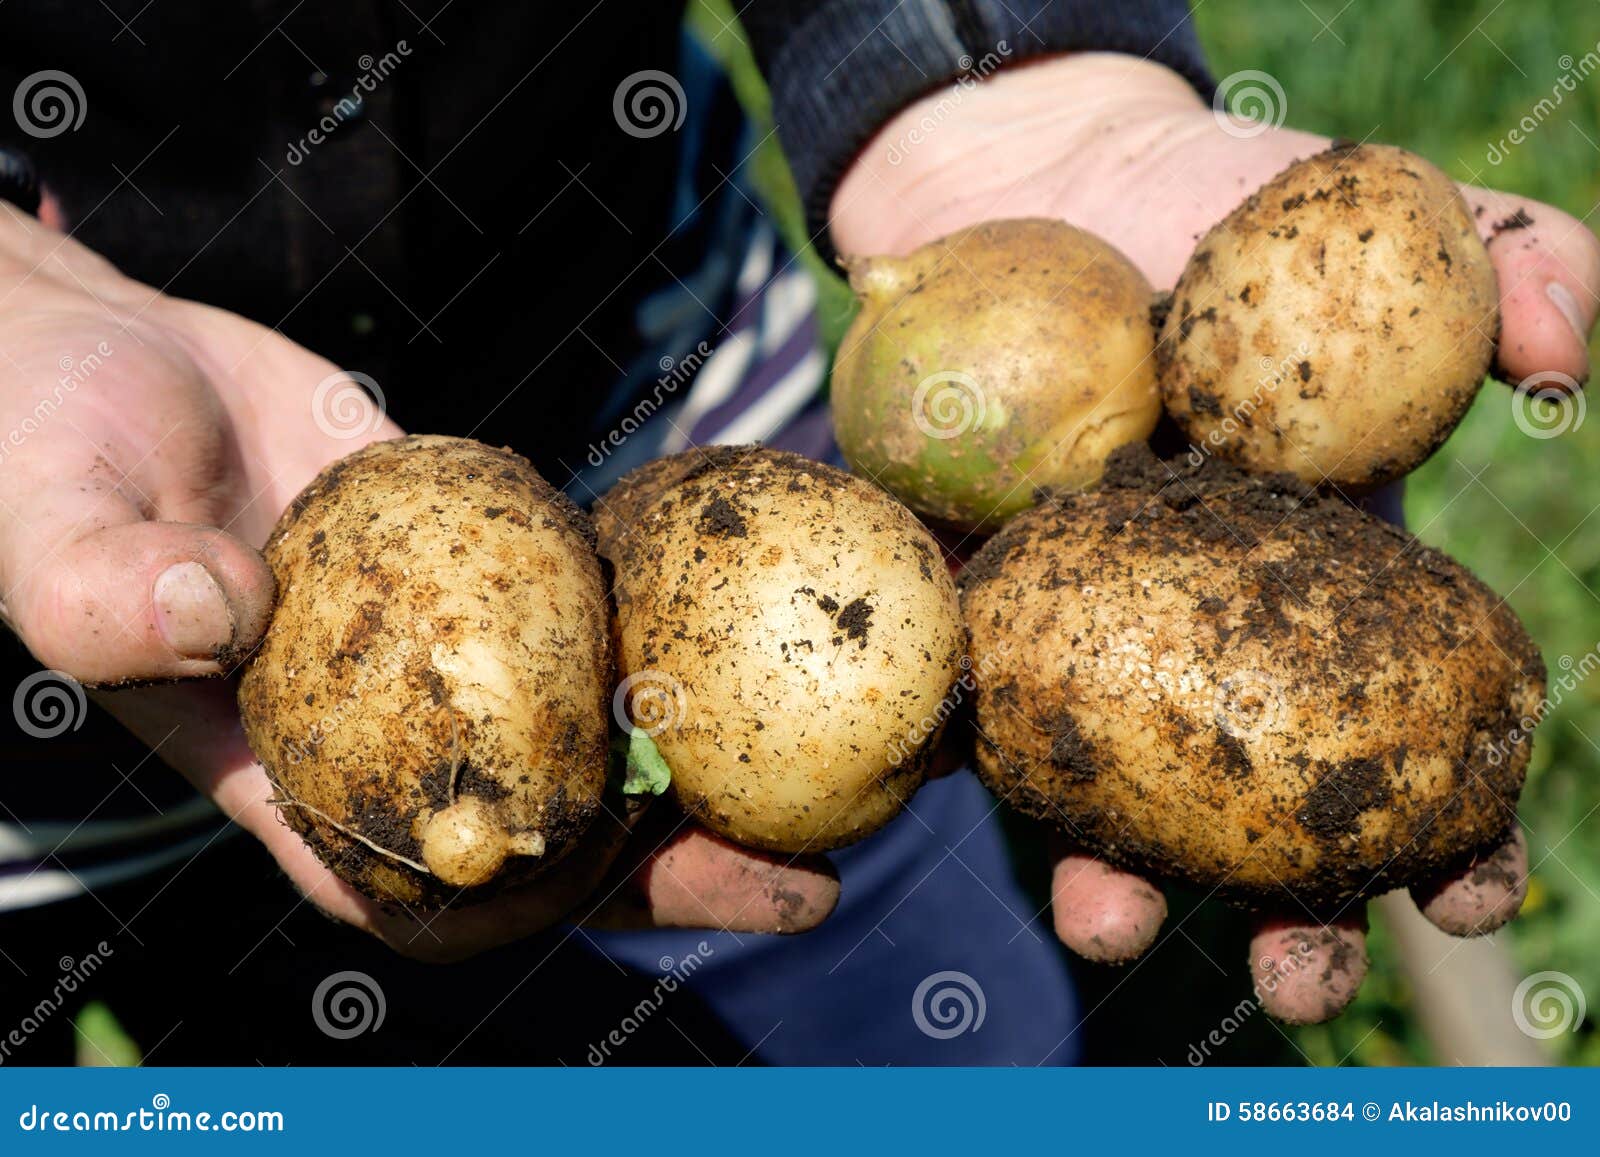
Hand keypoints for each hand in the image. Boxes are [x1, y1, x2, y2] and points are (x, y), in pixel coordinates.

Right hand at [0, 204, 837, 961]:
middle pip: (554, 822)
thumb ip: (111, 591)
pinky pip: (592, 591)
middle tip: (812, 875)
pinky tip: (773, 617)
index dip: (533, 909)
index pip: (425, 880)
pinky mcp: (487, 552)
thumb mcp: (54, 533)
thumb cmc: (45, 459)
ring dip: (709, 750)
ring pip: (597, 716)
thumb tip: (219, 614)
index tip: (636, 901)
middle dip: (674, 859)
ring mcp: (453, 642)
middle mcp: (393, 723)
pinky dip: (673, 615)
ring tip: (848, 768)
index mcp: (293, 767)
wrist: (103, 361)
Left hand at [830, 53, 1599, 1020]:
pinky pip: (962, 691)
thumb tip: (1570, 354)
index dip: (1450, 828)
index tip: (1472, 895)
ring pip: (1106, 792)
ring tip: (1111, 922)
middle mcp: (1201, 634)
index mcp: (1320, 579)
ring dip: (1115, 879)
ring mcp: (1078, 630)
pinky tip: (962, 792)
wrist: (1027, 180)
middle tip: (1296, 975)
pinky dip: (968, 750)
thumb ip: (1509, 258)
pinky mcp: (964, 600)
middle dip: (1288, 911)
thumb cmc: (1215, 205)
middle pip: (1257, 812)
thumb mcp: (1379, 215)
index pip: (1400, 733)